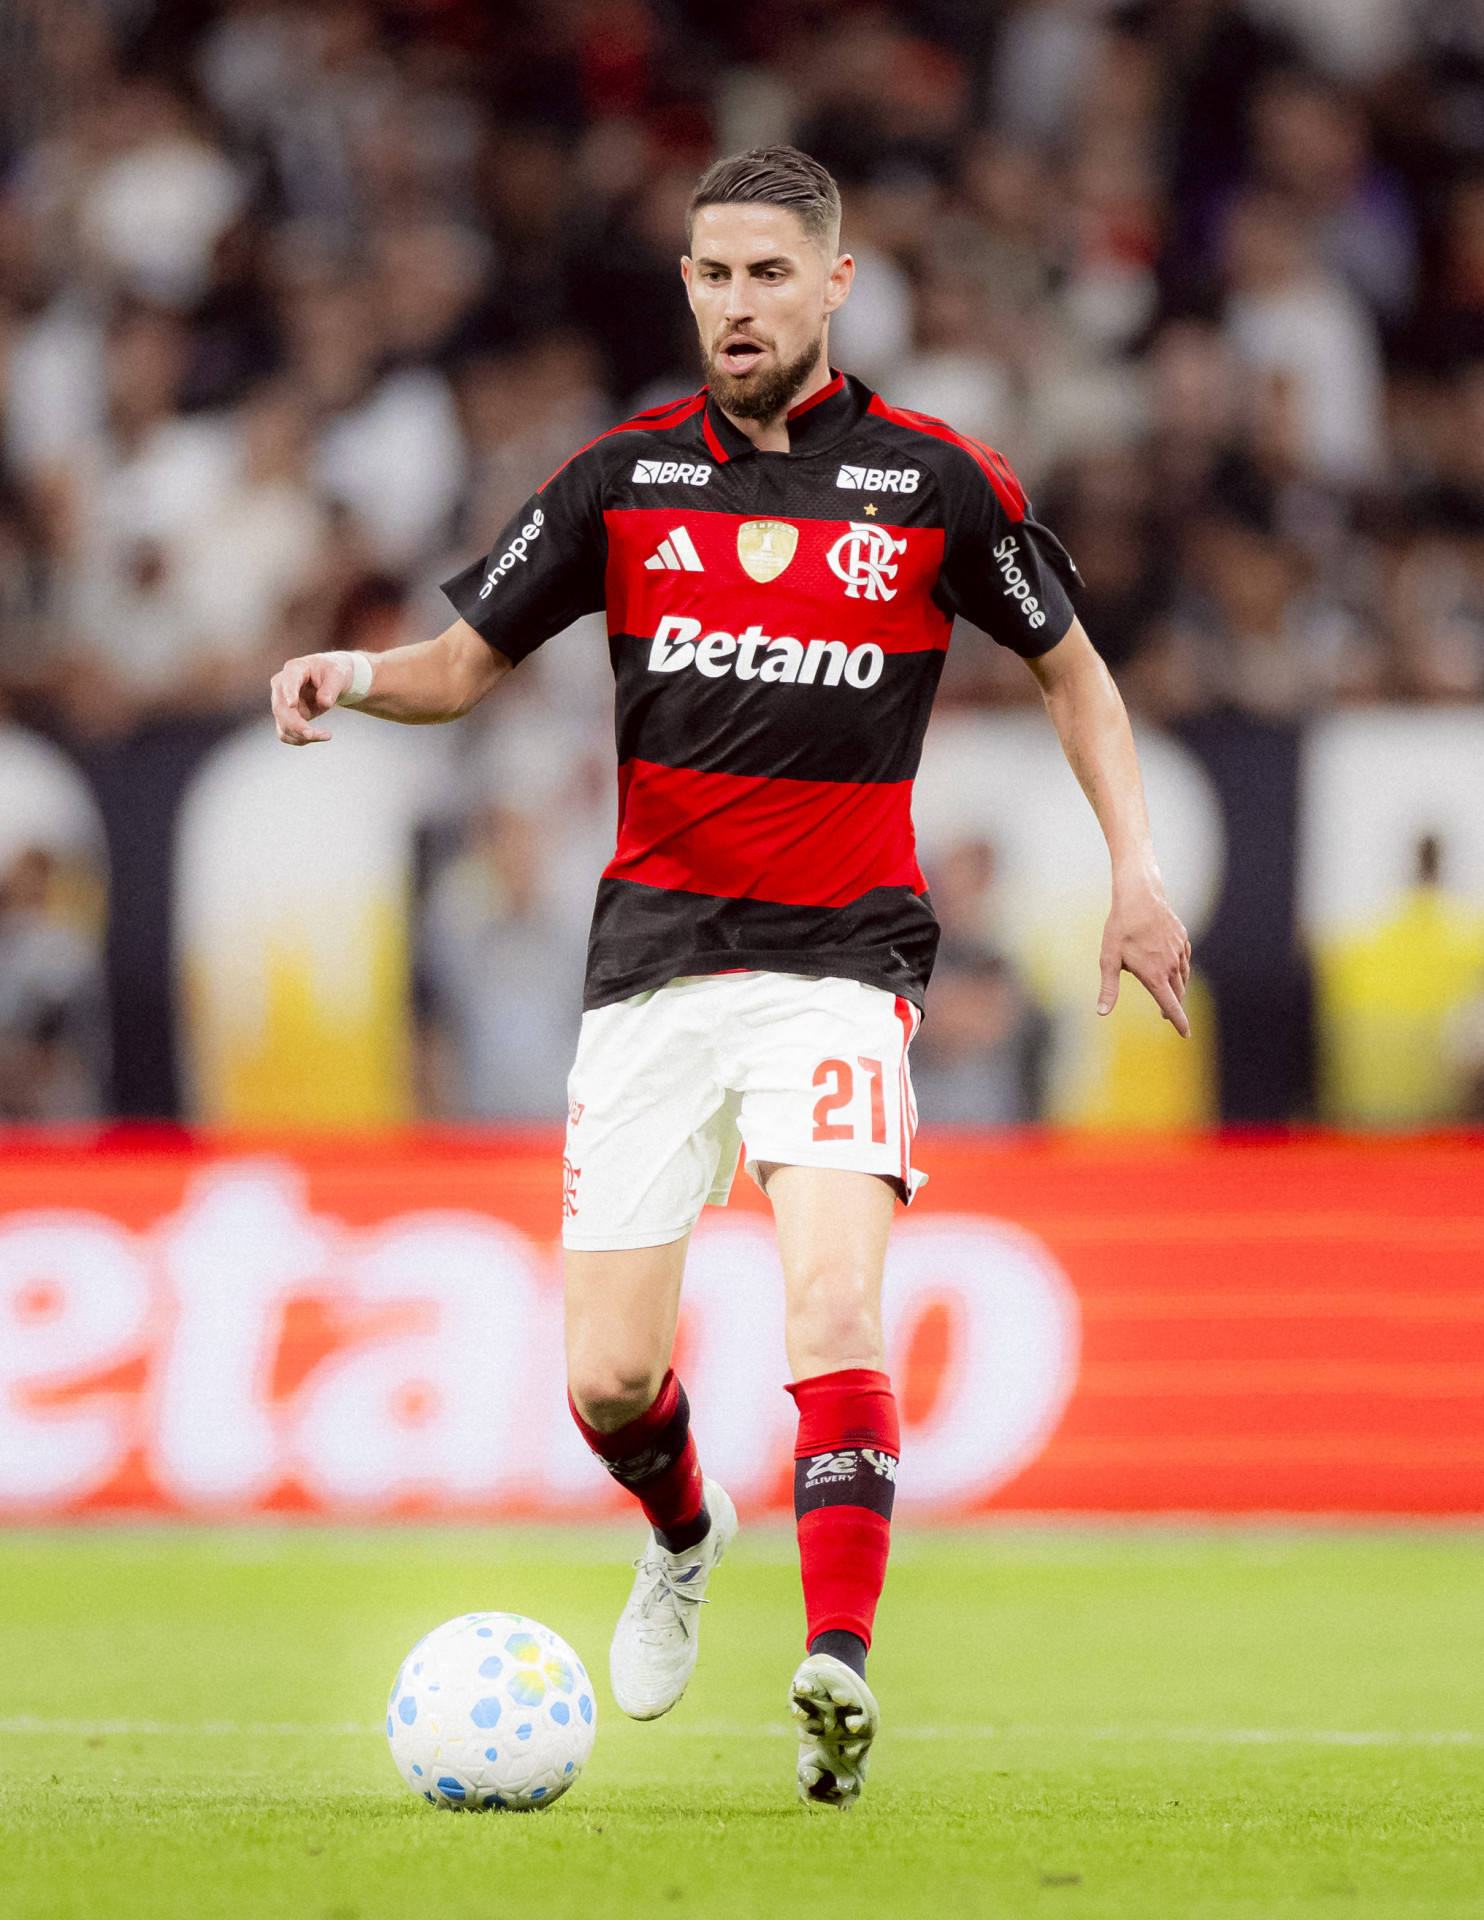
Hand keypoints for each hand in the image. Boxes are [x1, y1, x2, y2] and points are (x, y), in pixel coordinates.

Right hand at [270, 653, 351, 744]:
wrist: (332, 680)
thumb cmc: (334, 672)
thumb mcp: (339, 675)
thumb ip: (332, 687)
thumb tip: (325, 702)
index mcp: (295, 669)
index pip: (288, 681)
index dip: (289, 692)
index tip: (292, 704)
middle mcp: (282, 685)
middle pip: (281, 708)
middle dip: (296, 724)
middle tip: (313, 734)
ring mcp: (281, 703)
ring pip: (283, 724)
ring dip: (301, 736)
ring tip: (327, 735)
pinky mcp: (285, 718)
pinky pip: (286, 734)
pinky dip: (300, 740)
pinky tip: (318, 737)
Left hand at [1098, 872, 1191, 1036]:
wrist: (1140, 897)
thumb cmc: (1120, 928)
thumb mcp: (1109, 960)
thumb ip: (1108, 989)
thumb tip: (1101, 1013)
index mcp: (1155, 975)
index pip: (1171, 1005)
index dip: (1179, 1022)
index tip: (1186, 1034)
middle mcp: (1171, 966)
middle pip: (1178, 994)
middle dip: (1174, 1007)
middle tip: (1168, 1016)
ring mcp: (1179, 952)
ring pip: (1183, 977)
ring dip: (1178, 989)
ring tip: (1171, 995)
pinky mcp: (1183, 939)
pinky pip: (1184, 960)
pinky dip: (1180, 969)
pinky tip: (1174, 968)